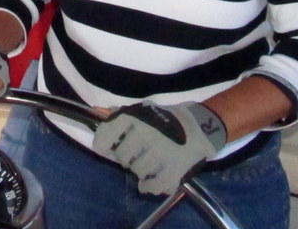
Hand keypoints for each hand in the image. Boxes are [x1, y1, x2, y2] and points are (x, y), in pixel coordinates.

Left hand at [91, 101, 226, 195]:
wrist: (200, 127)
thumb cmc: (166, 119)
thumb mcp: (143, 112)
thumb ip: (121, 114)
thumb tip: (97, 109)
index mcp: (137, 118)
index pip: (108, 131)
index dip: (101, 143)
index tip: (103, 149)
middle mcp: (146, 134)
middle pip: (122, 156)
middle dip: (126, 157)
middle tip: (135, 154)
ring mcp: (160, 152)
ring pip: (138, 171)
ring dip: (140, 170)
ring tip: (148, 164)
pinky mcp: (174, 169)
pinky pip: (154, 185)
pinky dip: (149, 187)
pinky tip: (147, 184)